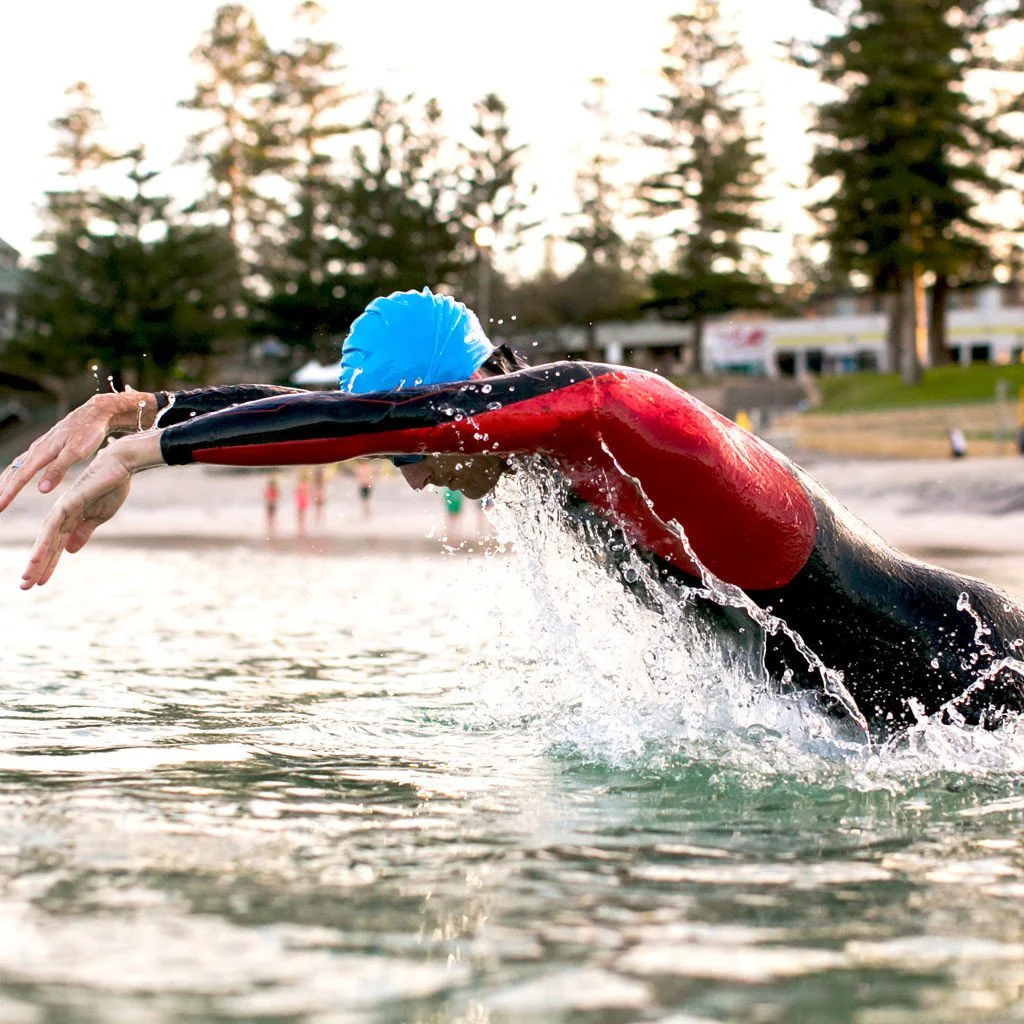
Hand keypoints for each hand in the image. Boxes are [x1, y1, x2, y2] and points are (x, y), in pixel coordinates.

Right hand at [0, 392, 156, 513]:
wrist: (94, 413)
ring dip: (6, 481)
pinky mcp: (44, 447)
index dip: (9, 492)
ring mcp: (38, 447)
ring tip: (0, 496)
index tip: (0, 506)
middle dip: (3, 489)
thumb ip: (58, 470)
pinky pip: (23, 461)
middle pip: (13, 471)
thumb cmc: (88, 433)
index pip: (21, 476)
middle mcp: (36, 449)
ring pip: (16, 466)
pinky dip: (14, 472)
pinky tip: (13, 478)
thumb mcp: (76, 453)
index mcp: (42, 452)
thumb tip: (41, 489)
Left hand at [20, 431, 163, 589]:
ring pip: (46, 539)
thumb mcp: (100, 516)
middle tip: (25, 587)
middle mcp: (62, 514)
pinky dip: (44, 544)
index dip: (48, 564)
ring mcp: (64, 509)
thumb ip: (84, 532)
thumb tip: (70, 551)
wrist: (121, 466)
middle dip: (37, 566)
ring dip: (37, 560)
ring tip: (28, 579)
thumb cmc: (113, 486)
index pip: (55, 545)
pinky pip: (53, 527)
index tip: (39, 582)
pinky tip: (37, 559)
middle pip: (46, 544)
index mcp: (71, 518)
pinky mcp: (68, 503)